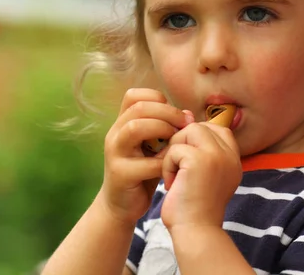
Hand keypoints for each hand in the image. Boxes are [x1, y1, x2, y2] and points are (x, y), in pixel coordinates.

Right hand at [101, 88, 193, 224]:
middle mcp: (115, 134)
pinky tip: (174, 166)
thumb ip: (166, 129)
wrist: (122, 206)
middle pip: (138, 108)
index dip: (159, 99)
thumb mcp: (154, 146)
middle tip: (186, 125)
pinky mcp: (120, 174)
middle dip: (168, 113)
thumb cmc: (143, 172)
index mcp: (122, 123)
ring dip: (162, 130)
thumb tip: (188, 114)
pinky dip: (164, 163)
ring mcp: (115, 153)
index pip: (135, 96)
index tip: (179, 114)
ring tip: (177, 143)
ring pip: (135, 128)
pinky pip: (145, 163)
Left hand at [160, 122, 241, 230]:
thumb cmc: (195, 208)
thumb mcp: (207, 176)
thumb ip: (203, 151)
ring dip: (174, 153)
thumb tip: (186, 119)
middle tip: (178, 169)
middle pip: (199, 127)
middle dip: (182, 144)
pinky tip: (172, 184)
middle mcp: (230, 155)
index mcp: (234, 160)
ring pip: (187, 132)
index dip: (197, 139)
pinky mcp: (200, 160)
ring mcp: (217, 156)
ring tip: (175, 176)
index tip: (186, 161)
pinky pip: (175, 149)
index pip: (217, 129)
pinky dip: (167, 166)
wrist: (196, 233)